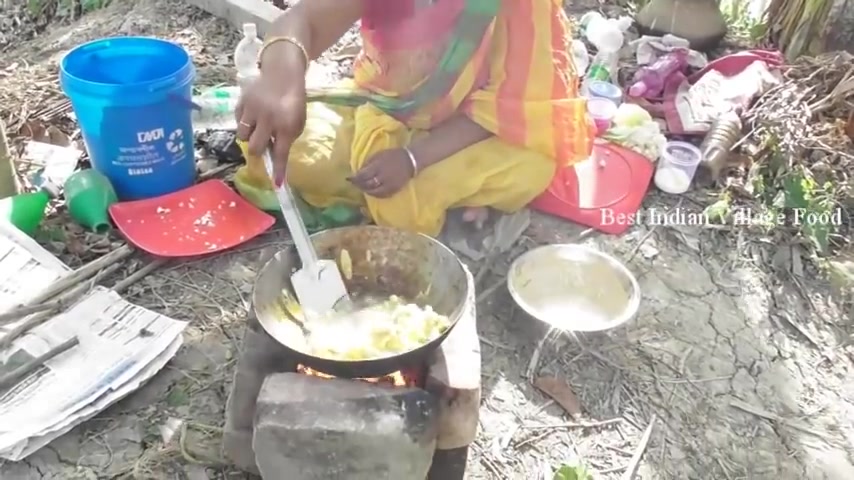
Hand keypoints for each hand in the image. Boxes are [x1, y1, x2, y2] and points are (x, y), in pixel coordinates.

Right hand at [235, 55, 306, 186]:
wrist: (283, 74)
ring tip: (256, 130)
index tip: (277, 185)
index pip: (281, 153)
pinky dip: (243, 123)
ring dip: (248, 137)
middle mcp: (268, 119)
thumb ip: (287, 139)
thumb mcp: (297, 122)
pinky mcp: (242, 101)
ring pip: (242, 135)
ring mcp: (253, 110)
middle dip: (257, 152)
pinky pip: (238, 121)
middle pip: (255, 148)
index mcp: (286, 125)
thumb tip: (273, 156)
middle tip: (261, 148)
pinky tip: (252, 117)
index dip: (279, 170)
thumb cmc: (293, 102)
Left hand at [348, 148, 415, 197]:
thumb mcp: (379, 155)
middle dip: (359, 185)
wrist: (410, 161)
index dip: (355, 178)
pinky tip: (371, 192)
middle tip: (354, 184)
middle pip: (367, 185)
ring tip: (361, 188)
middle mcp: (383, 177)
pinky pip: (382, 195)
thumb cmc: (393, 155)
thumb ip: (368, 163)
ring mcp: (389, 185)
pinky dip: (374, 194)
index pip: (363, 175)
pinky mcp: (394, 190)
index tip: (349, 178)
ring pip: (373, 192)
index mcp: (378, 167)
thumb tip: (359, 171)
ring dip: (366, 190)